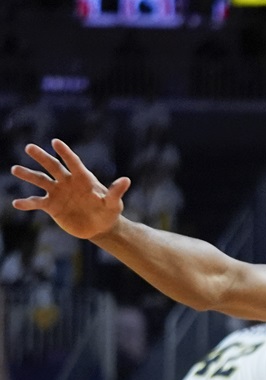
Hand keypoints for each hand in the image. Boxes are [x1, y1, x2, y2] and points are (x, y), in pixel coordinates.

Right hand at [11, 138, 130, 239]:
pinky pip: (37, 202)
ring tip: (15, 169)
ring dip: (28, 175)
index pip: (73, 162)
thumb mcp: (114, 204)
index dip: (65, 152)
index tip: (55, 142)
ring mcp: (58, 193)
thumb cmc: (109, 212)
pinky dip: (27, 202)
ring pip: (41, 181)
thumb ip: (116, 192)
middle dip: (41, 157)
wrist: (100, 227)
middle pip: (53, 166)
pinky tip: (16, 203)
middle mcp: (68, 182)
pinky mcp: (51, 206)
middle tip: (29, 147)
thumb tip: (126, 180)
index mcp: (83, 178)